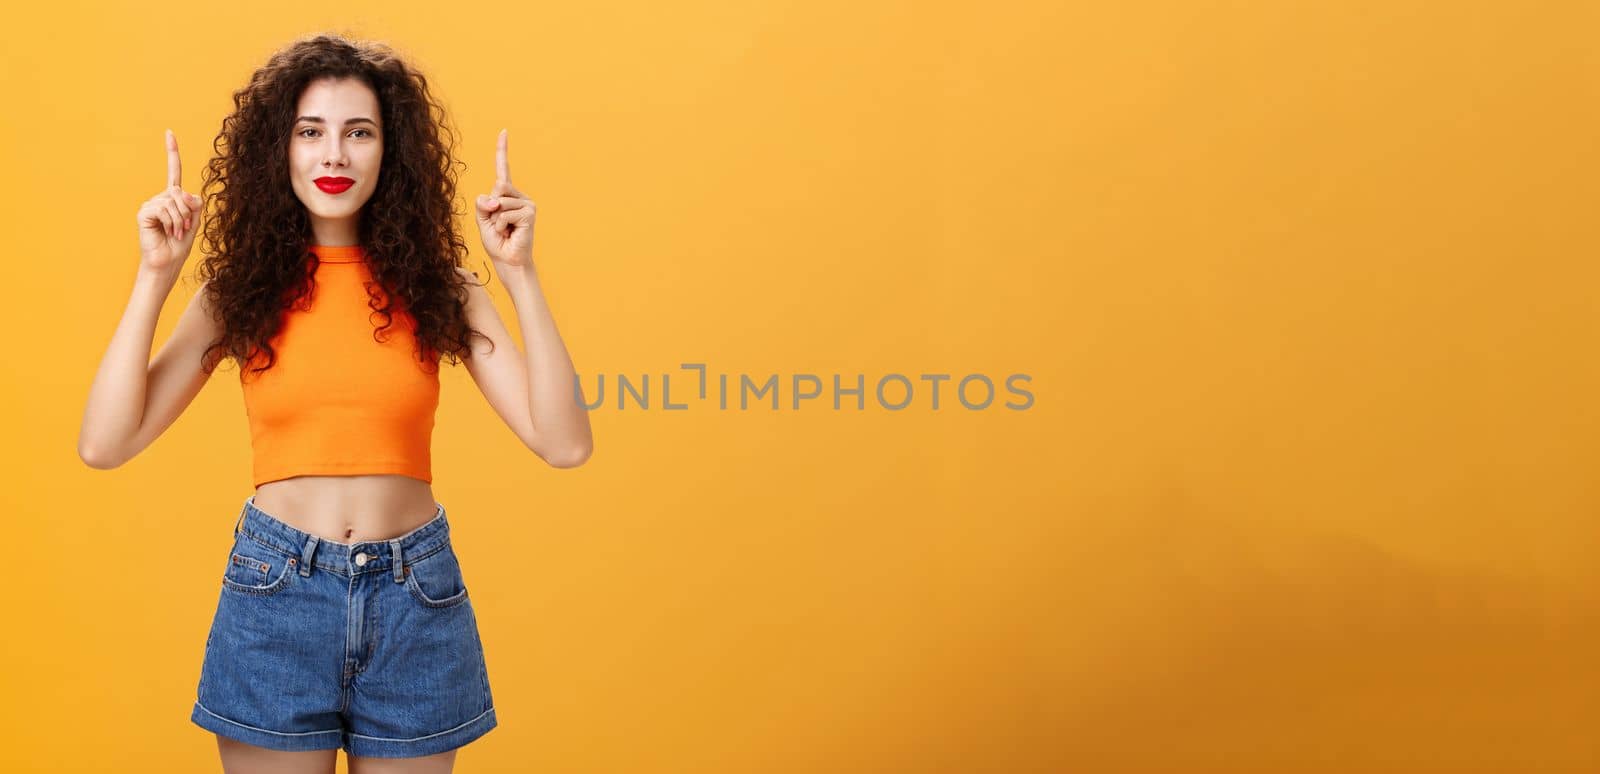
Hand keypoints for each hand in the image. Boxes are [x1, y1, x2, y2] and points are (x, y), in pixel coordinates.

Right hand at [136, 130, 202, 271]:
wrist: (167, 262)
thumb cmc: (179, 244)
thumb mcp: (194, 222)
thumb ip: (194, 204)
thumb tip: (183, 192)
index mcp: (173, 198)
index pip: (173, 172)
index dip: (172, 153)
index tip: (169, 133)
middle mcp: (160, 198)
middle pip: (181, 192)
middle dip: (188, 213)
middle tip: (183, 229)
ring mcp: (150, 204)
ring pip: (174, 201)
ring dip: (180, 220)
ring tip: (175, 232)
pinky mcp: (143, 212)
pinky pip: (163, 208)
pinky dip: (171, 222)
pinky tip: (167, 231)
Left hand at [473, 129, 536, 269]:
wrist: (508, 261)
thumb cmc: (496, 241)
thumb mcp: (482, 219)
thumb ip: (483, 204)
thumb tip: (495, 198)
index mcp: (506, 195)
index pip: (503, 169)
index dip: (502, 150)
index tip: (504, 131)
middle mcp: (518, 196)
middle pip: (497, 187)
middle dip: (490, 207)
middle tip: (497, 224)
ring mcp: (527, 203)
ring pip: (500, 201)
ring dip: (496, 220)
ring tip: (505, 231)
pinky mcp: (530, 213)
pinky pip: (506, 213)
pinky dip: (502, 225)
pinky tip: (510, 233)